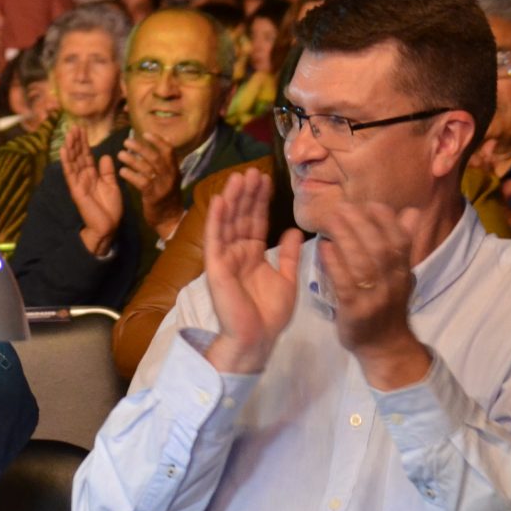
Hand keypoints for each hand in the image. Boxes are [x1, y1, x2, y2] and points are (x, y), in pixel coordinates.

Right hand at [62, 124, 124, 255]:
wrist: (108, 226)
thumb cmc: (110, 208)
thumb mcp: (112, 185)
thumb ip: (107, 171)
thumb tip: (104, 156)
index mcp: (93, 175)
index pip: (87, 155)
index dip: (84, 142)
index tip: (82, 129)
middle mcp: (83, 177)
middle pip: (78, 155)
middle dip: (76, 141)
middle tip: (74, 126)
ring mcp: (78, 182)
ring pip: (73, 162)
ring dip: (70, 147)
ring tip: (69, 134)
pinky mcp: (76, 190)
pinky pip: (70, 173)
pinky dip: (66, 161)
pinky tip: (64, 150)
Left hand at [118, 132, 182, 237]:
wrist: (170, 221)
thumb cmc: (166, 197)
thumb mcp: (169, 178)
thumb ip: (164, 163)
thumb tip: (164, 140)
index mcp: (174, 170)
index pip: (169, 151)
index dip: (158, 141)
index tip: (145, 133)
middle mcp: (171, 176)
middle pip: (156, 157)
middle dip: (141, 148)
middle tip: (126, 142)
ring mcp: (163, 187)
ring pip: (147, 169)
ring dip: (132, 160)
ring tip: (120, 154)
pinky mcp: (154, 197)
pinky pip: (142, 182)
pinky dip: (131, 175)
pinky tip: (121, 171)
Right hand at [200, 167, 303, 374]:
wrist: (257, 339)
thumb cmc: (270, 315)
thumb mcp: (287, 280)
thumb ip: (290, 256)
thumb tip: (295, 231)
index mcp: (253, 255)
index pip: (256, 222)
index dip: (260, 201)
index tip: (266, 179)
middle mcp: (236, 253)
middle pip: (241, 217)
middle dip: (246, 194)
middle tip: (252, 170)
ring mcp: (224, 258)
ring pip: (227, 223)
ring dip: (231, 200)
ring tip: (238, 177)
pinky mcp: (215, 267)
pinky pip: (214, 239)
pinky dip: (215, 220)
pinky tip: (218, 201)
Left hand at [317, 201, 429, 389]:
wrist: (385, 347)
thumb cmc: (387, 305)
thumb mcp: (400, 275)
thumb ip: (402, 244)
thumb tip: (411, 211)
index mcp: (404, 272)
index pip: (400, 240)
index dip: (385, 219)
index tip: (367, 204)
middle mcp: (393, 282)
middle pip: (380, 247)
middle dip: (361, 223)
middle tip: (341, 207)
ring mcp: (376, 298)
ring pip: (363, 263)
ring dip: (346, 237)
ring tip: (329, 220)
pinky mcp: (356, 311)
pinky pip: (345, 284)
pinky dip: (334, 263)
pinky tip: (322, 247)